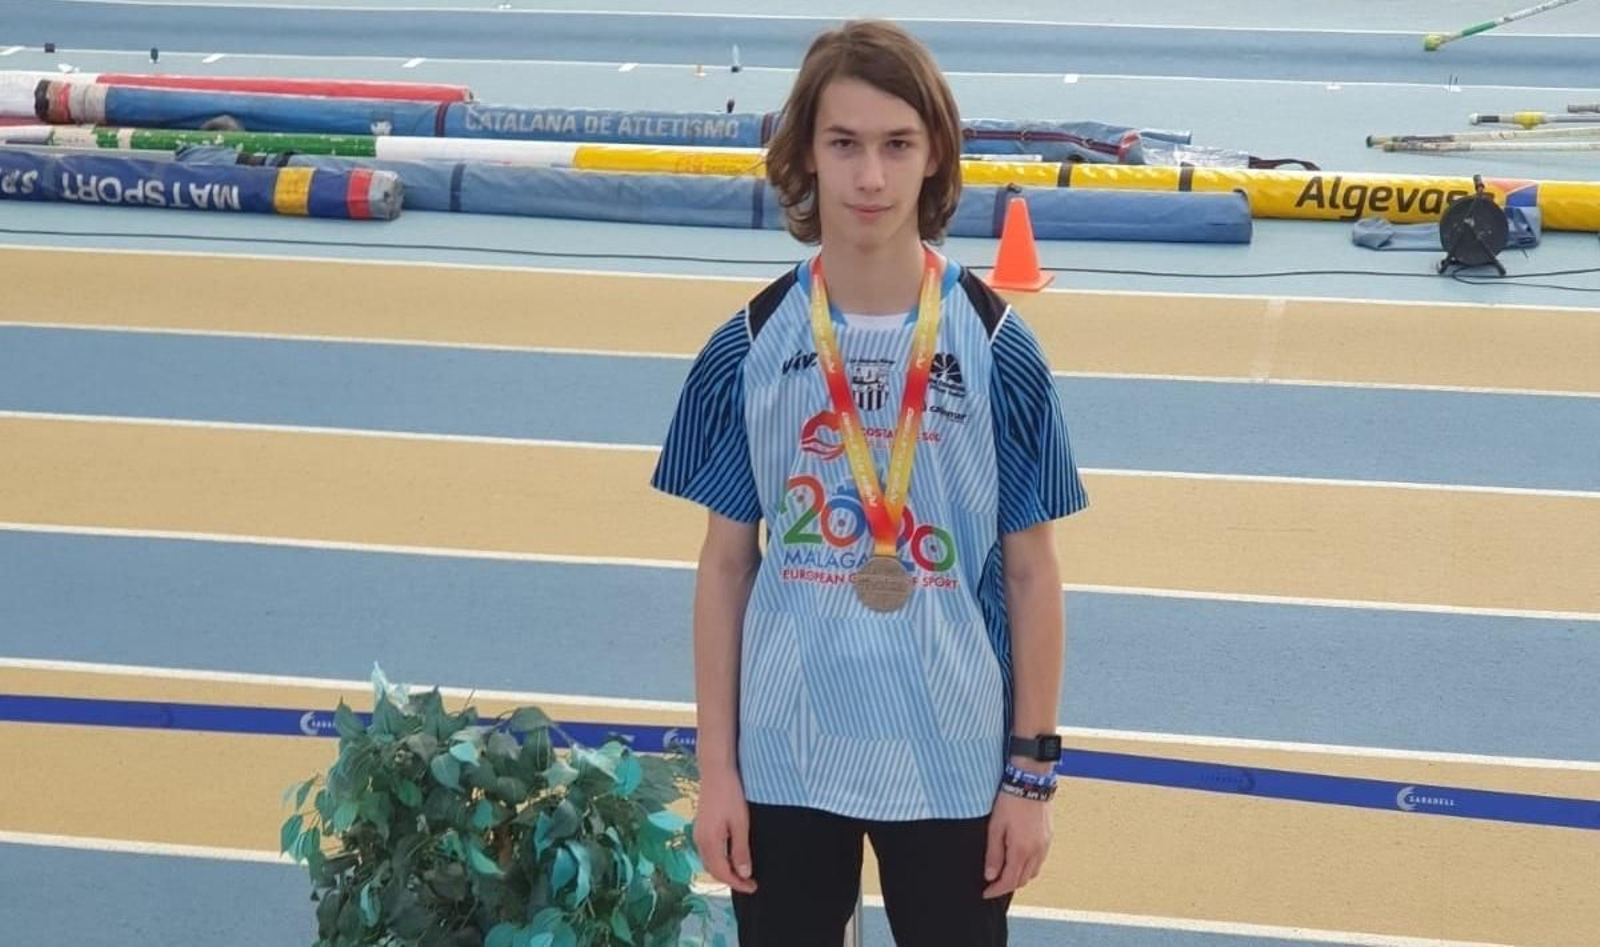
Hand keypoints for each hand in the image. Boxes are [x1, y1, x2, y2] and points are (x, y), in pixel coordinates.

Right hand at [691, 767, 757, 893]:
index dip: (737, 883)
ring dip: (724, 871)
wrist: (716, 771)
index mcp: (709, 842)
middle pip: (713, 870)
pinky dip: (719, 861)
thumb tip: (744, 874)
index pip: (722, 873)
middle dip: (731, 880)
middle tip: (750, 883)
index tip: (753, 888)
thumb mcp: (741, 823)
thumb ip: (741, 850)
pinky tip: (731, 857)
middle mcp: (699, 840)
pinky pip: (708, 852)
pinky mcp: (700, 827)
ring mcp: (698, 833)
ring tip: (743, 873)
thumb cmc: (730, 794)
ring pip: (709, 862)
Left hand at [982, 789, 1051, 898]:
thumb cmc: (1010, 802)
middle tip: (993, 884)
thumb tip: (990, 875)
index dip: (996, 890)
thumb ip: (994, 854)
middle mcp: (1036, 851)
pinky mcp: (1048, 838)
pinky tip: (1019, 860)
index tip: (986, 893)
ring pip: (1032, 873)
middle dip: (1007, 886)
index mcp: (1021, 850)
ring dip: (1019, 877)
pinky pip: (1039, 861)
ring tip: (1005, 873)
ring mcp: (1044, 845)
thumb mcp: (995, 827)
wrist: (1031, 783)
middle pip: (1022, 880)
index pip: (1009, 881)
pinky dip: (1028, 867)